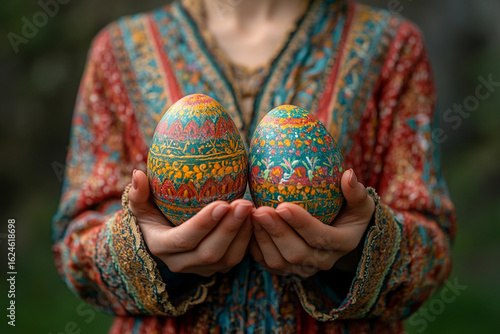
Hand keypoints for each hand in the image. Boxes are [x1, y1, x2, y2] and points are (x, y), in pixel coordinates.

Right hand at [129, 169, 253, 276]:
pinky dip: (248, 239)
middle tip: (244, 204)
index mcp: (161, 246)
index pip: (184, 239)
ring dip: (242, 234)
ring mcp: (200, 268)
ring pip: (226, 259)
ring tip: (252, 209)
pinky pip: (236, 258)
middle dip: (229, 229)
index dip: (203, 224)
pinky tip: (255, 218)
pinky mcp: (217, 267)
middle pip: (209, 253)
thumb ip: (138, 193)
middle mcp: (180, 263)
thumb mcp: (141, 205)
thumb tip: (138, 173)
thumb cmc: (152, 214)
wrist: (162, 237)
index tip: (222, 203)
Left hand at [249, 169, 374, 277]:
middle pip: (296, 252)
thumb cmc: (350, 210)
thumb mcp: (359, 201)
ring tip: (251, 215)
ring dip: (262, 238)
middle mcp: (323, 261)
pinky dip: (254, 245)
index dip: (301, 224)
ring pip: (278, 261)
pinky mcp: (286, 269)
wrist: (340, 232)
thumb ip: (356, 192)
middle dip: (276, 232)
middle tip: (260, 210)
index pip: (321, 237)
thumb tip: (348, 174)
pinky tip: (246, 225)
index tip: (283, 205)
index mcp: (343, 243)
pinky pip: (266, 262)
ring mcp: (303, 268)